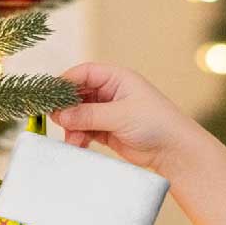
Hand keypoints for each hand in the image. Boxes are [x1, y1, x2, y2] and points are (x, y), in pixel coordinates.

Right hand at [49, 61, 199, 180]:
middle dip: (67, 108)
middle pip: (78, 94)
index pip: (84, 73)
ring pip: (80, 115)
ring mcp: (108, 112)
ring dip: (72, 126)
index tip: (51, 96)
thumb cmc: (155, 124)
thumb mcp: (120, 115)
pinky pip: (86, 130)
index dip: (66, 83)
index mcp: (116, 78)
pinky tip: (78, 145)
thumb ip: (89, 115)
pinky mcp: (108, 131)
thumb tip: (60, 115)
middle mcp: (111, 93)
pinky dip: (79, 137)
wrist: (174, 151)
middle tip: (56, 121)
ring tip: (72, 140)